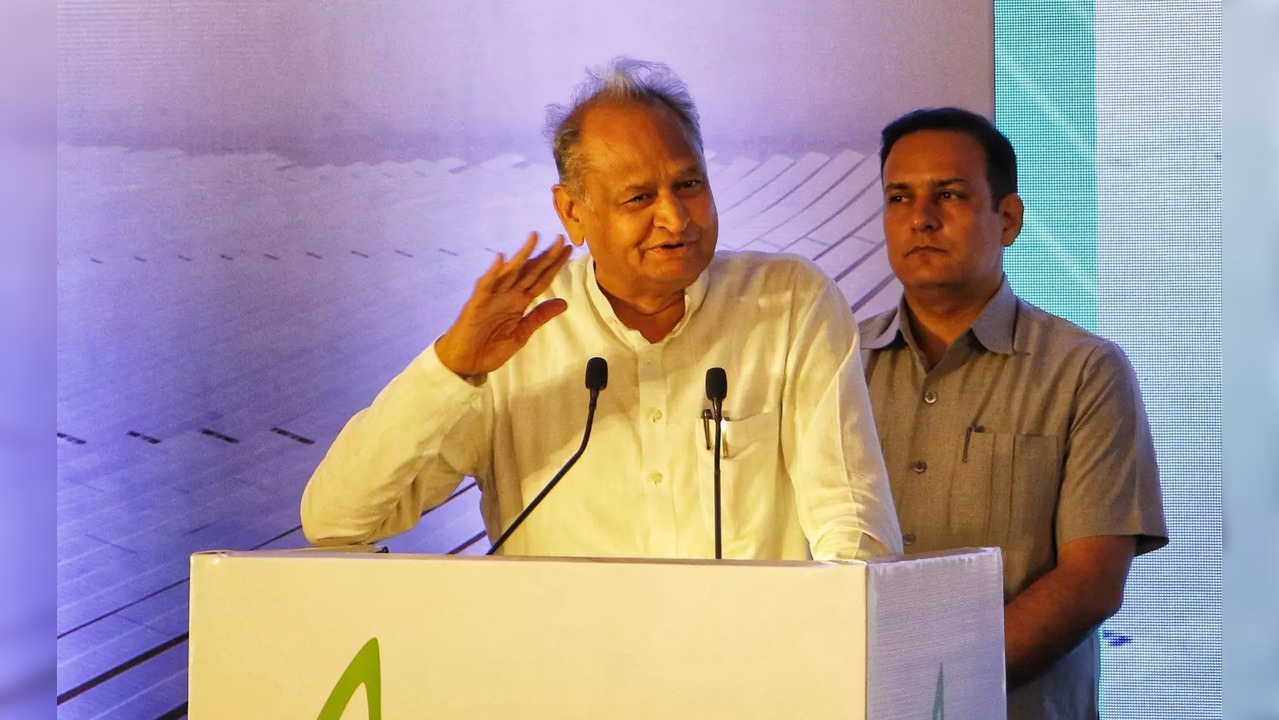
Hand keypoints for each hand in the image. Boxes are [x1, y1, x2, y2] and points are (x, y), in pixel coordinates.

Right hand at [434, 233, 572, 377]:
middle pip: (529, 272)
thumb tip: (564, 303)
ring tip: (534, 238)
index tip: (568, 250)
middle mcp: (507, 295)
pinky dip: (493, 273)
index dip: (554, 265)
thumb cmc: (490, 348)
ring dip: (522, 256)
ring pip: (509, 273)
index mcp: (519, 302)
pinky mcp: (476, 304)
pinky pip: (485, 286)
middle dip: (545, 256)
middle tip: (560, 238)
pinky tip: (501, 259)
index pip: (540, 279)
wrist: (465, 362)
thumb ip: (539, 317)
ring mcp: (492, 297)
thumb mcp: (521, 334)